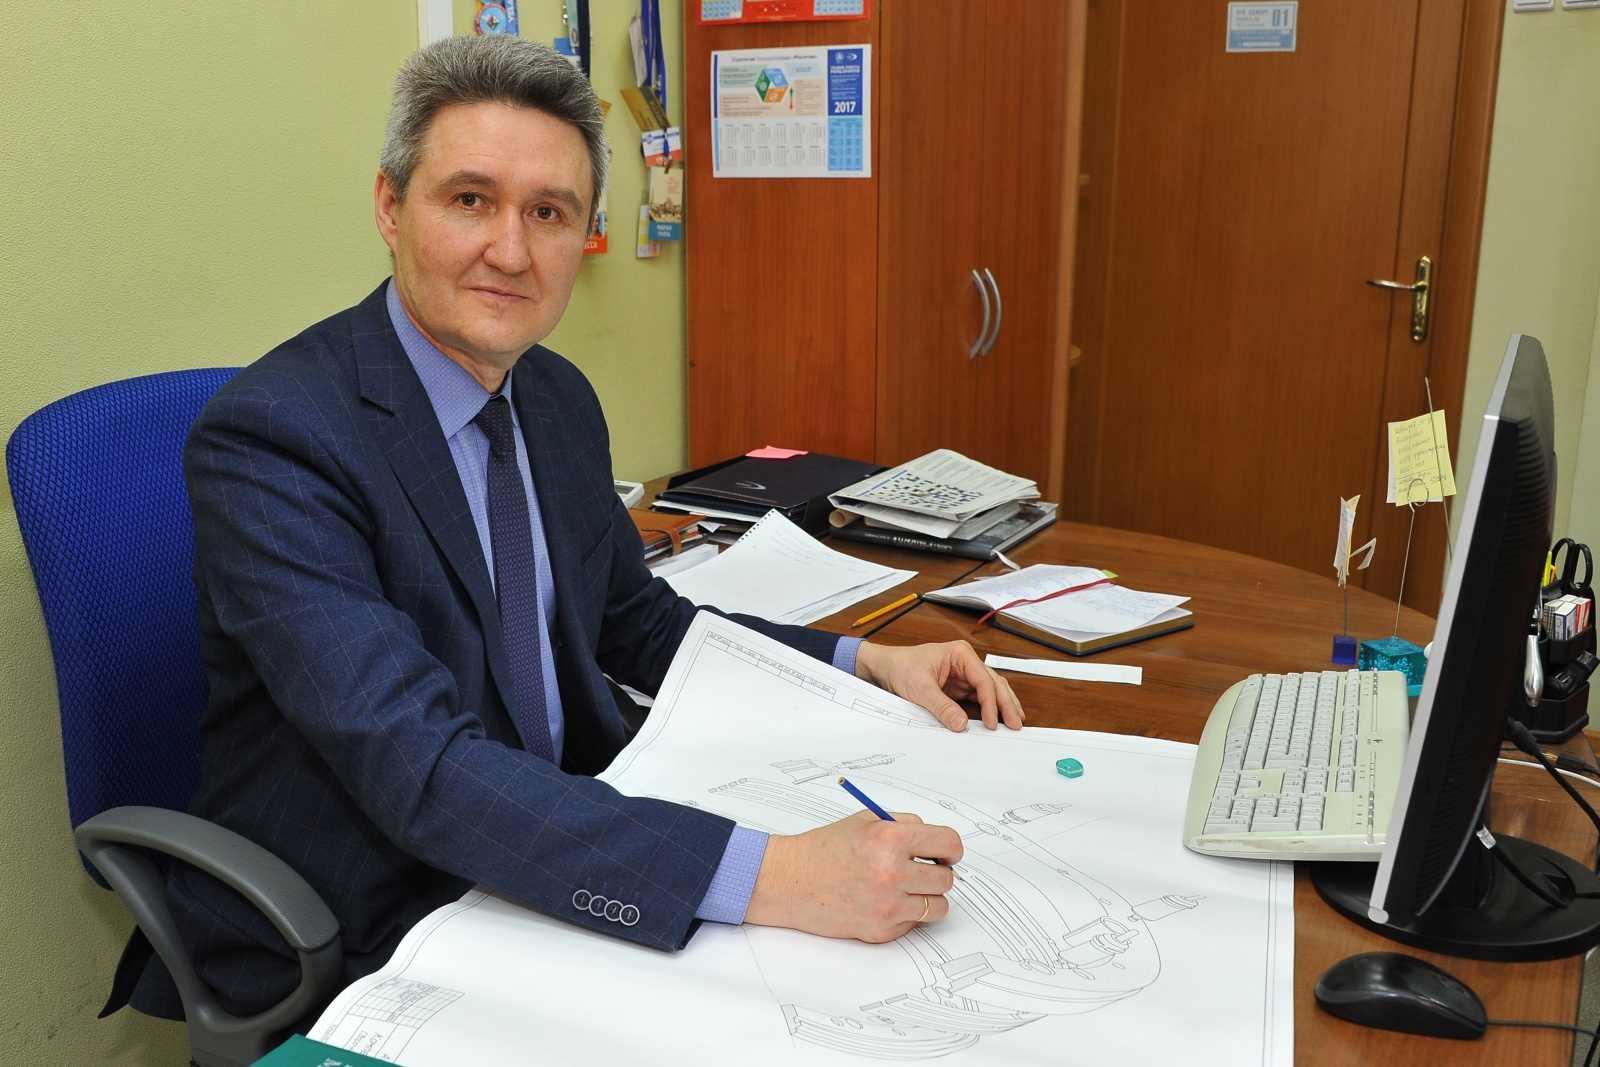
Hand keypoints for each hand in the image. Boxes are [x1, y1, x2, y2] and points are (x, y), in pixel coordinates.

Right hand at [744, 811, 960, 941]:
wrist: (789, 882)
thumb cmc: (824, 850)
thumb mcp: (865, 821)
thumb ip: (905, 826)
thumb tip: (939, 845)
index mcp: (890, 838)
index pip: (949, 844)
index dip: (952, 850)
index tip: (947, 854)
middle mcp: (891, 872)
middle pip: (946, 879)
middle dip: (937, 873)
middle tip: (920, 870)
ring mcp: (887, 905)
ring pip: (937, 906)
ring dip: (926, 897)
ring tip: (904, 888)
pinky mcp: (881, 930)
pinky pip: (913, 924)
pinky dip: (905, 915)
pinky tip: (882, 902)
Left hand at [855, 640, 1024, 731]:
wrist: (883, 668)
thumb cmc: (900, 667)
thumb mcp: (919, 688)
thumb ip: (941, 706)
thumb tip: (961, 724)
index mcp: (960, 654)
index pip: (984, 680)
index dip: (992, 703)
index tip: (993, 723)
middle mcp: (965, 663)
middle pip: (993, 684)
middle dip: (1006, 704)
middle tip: (1017, 724)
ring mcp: (963, 675)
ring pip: (990, 691)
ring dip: (1002, 706)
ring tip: (1015, 722)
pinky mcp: (957, 688)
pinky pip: (977, 699)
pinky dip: (988, 709)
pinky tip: (997, 720)